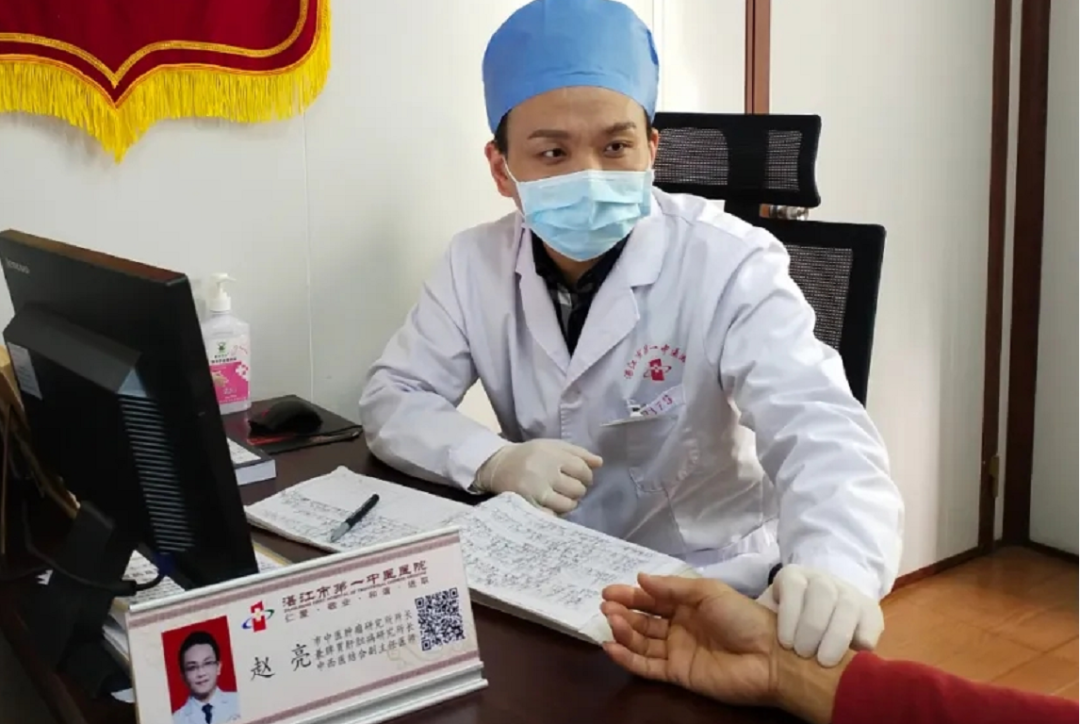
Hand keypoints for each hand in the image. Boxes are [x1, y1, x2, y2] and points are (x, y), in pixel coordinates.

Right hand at [474, 439, 601, 514]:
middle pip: (577, 489)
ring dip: (568, 503)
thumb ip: (578, 453)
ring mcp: (536, 490)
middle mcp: (546, 472)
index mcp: (553, 455)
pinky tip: (550, 506)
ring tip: (560, 498)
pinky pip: (552, 516)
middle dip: (577, 491)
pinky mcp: (528, 505)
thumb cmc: (531, 455)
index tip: (581, 479)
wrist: (499, 465)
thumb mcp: (553, 446)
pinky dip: (554, 513)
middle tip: (568, 488)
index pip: (583, 471)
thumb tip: (600, 463)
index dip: (587, 477)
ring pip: (567, 505)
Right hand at [600, 574, 779, 707]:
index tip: (609, 591)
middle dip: (623, 612)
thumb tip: (640, 578)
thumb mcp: (708, 592)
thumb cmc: (741, 617)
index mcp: (688, 605)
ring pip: (641, 642)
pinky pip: (646, 666)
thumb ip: (672, 587)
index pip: (653, 599)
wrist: (769, 657)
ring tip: (610, 621)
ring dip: (623, 631)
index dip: (631, 595)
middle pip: (644, 620)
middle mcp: (679, 627)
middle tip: (605, 606)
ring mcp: (677, 652)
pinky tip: (611, 647)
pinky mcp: (677, 674)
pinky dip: (628, 658)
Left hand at [756, 564, 882, 666]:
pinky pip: (871, 622)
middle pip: (822, 594)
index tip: (785, 643)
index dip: (790, 613)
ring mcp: (848, 593)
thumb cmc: (784, 622)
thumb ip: (750, 618)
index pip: (792, 584)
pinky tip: (854, 655)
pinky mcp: (870, 611)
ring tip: (825, 661)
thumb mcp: (764, 613)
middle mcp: (822, 580)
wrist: (821, 615)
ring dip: (836, 636)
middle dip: (813, 625)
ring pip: (847, 606)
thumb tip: (729, 630)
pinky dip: (863, 639)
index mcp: (792, 577)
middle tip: (803, 654)